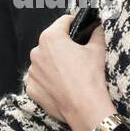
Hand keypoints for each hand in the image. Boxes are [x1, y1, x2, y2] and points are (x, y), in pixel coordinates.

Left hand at [25, 14, 115, 130]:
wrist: (84, 108)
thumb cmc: (90, 76)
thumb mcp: (98, 49)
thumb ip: (97, 33)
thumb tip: (97, 27)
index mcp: (51, 38)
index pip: (63, 22)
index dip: (74, 23)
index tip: (80, 28)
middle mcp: (36, 52)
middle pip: (51, 43)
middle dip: (63, 47)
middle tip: (77, 56)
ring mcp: (32, 72)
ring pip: (44, 62)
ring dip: (53, 64)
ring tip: (69, 74)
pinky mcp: (31, 88)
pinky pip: (40, 80)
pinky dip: (48, 81)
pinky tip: (61, 86)